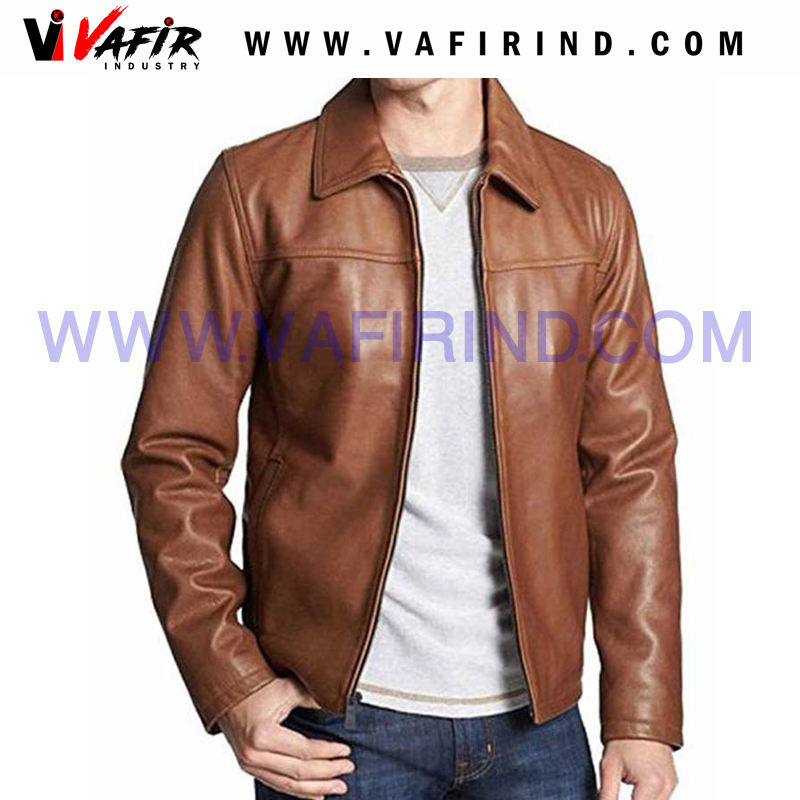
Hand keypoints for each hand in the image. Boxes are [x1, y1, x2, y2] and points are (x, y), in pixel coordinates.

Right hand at [218, 676, 354, 798]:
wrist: (227, 694)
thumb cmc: (255, 689)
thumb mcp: (286, 689)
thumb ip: (312, 699)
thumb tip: (336, 707)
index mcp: (263, 735)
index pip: (304, 752)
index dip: (328, 753)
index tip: (345, 751)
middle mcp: (254, 754)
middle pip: (299, 772)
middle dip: (327, 773)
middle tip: (347, 768)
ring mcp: (250, 765)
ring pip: (289, 785)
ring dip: (317, 788)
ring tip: (338, 786)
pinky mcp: (250, 768)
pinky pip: (278, 785)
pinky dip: (299, 792)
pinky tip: (316, 794)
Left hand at [599, 739, 677, 799]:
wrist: (641, 715)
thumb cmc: (625, 737)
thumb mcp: (609, 766)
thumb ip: (607, 795)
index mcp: (652, 784)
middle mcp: (666, 786)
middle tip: (622, 786)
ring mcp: (671, 785)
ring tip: (627, 782)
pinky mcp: (672, 782)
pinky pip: (660, 799)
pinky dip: (647, 797)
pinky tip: (635, 786)